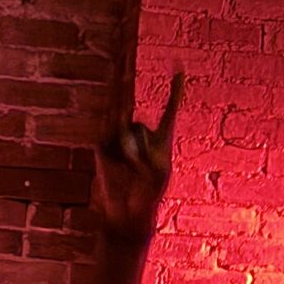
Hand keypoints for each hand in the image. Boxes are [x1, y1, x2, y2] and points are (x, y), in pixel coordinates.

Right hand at [92, 70, 183, 241]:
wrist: (128, 214)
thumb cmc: (149, 195)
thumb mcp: (159, 172)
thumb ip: (147, 148)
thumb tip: (127, 135)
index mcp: (161, 139)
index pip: (170, 110)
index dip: (175, 90)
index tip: (180, 69)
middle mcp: (140, 134)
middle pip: (138, 124)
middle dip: (136, 134)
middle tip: (139, 157)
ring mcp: (120, 139)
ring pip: (126, 132)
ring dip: (129, 152)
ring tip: (130, 169)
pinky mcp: (103, 148)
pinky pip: (111, 140)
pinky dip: (117, 153)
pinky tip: (120, 167)